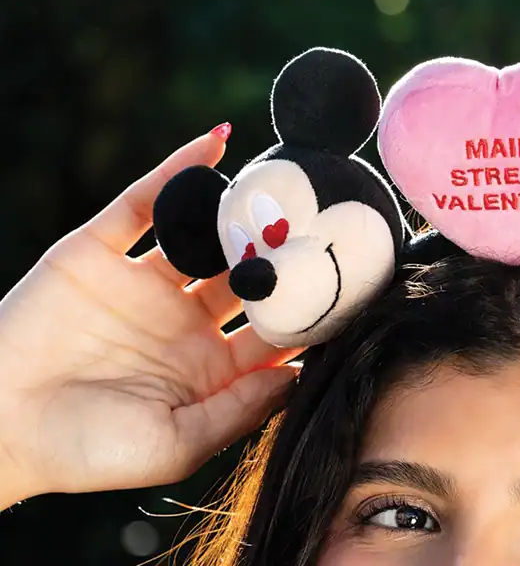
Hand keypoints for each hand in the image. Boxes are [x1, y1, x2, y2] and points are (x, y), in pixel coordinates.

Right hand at [0, 129, 299, 506]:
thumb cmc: (90, 451)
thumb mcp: (178, 442)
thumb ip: (240, 407)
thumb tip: (301, 374)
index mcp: (210, 366)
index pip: (274, 328)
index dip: (310, 307)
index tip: (352, 282)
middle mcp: (185, 320)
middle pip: (247, 275)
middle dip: (283, 252)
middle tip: (326, 220)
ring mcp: (143, 283)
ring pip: (203, 236)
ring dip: (239, 211)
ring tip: (283, 179)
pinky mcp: (99, 253)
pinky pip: (144, 203)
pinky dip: (178, 172)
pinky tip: (217, 145)